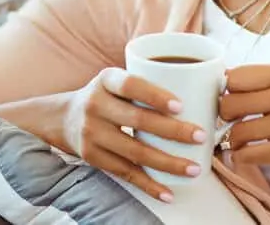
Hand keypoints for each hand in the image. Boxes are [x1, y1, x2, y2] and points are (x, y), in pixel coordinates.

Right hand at [63, 67, 207, 201]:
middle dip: (173, 130)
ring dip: (168, 163)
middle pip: (137, 120)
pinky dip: (148, 184)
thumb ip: (148, 77)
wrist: (65, 118)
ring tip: (195, 168)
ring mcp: (91, 133)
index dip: (155, 95)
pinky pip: (125, 173)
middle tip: (201, 135)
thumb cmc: (108, 96)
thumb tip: (204, 80)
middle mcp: (95, 104)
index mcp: (106, 80)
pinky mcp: (93, 157)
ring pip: (134, 152)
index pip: (130, 85)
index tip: (181, 106)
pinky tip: (168, 192)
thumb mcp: (117, 78)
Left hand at [219, 64, 269, 173]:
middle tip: (233, 120)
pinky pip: (248, 155)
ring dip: (233, 139)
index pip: (236, 77)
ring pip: (237, 132)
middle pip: (230, 104)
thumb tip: (225, 85)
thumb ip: (265, 81)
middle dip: (225, 115)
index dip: (226, 89)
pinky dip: (241, 156)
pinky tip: (247, 153)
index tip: (230, 97)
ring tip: (241, 140)